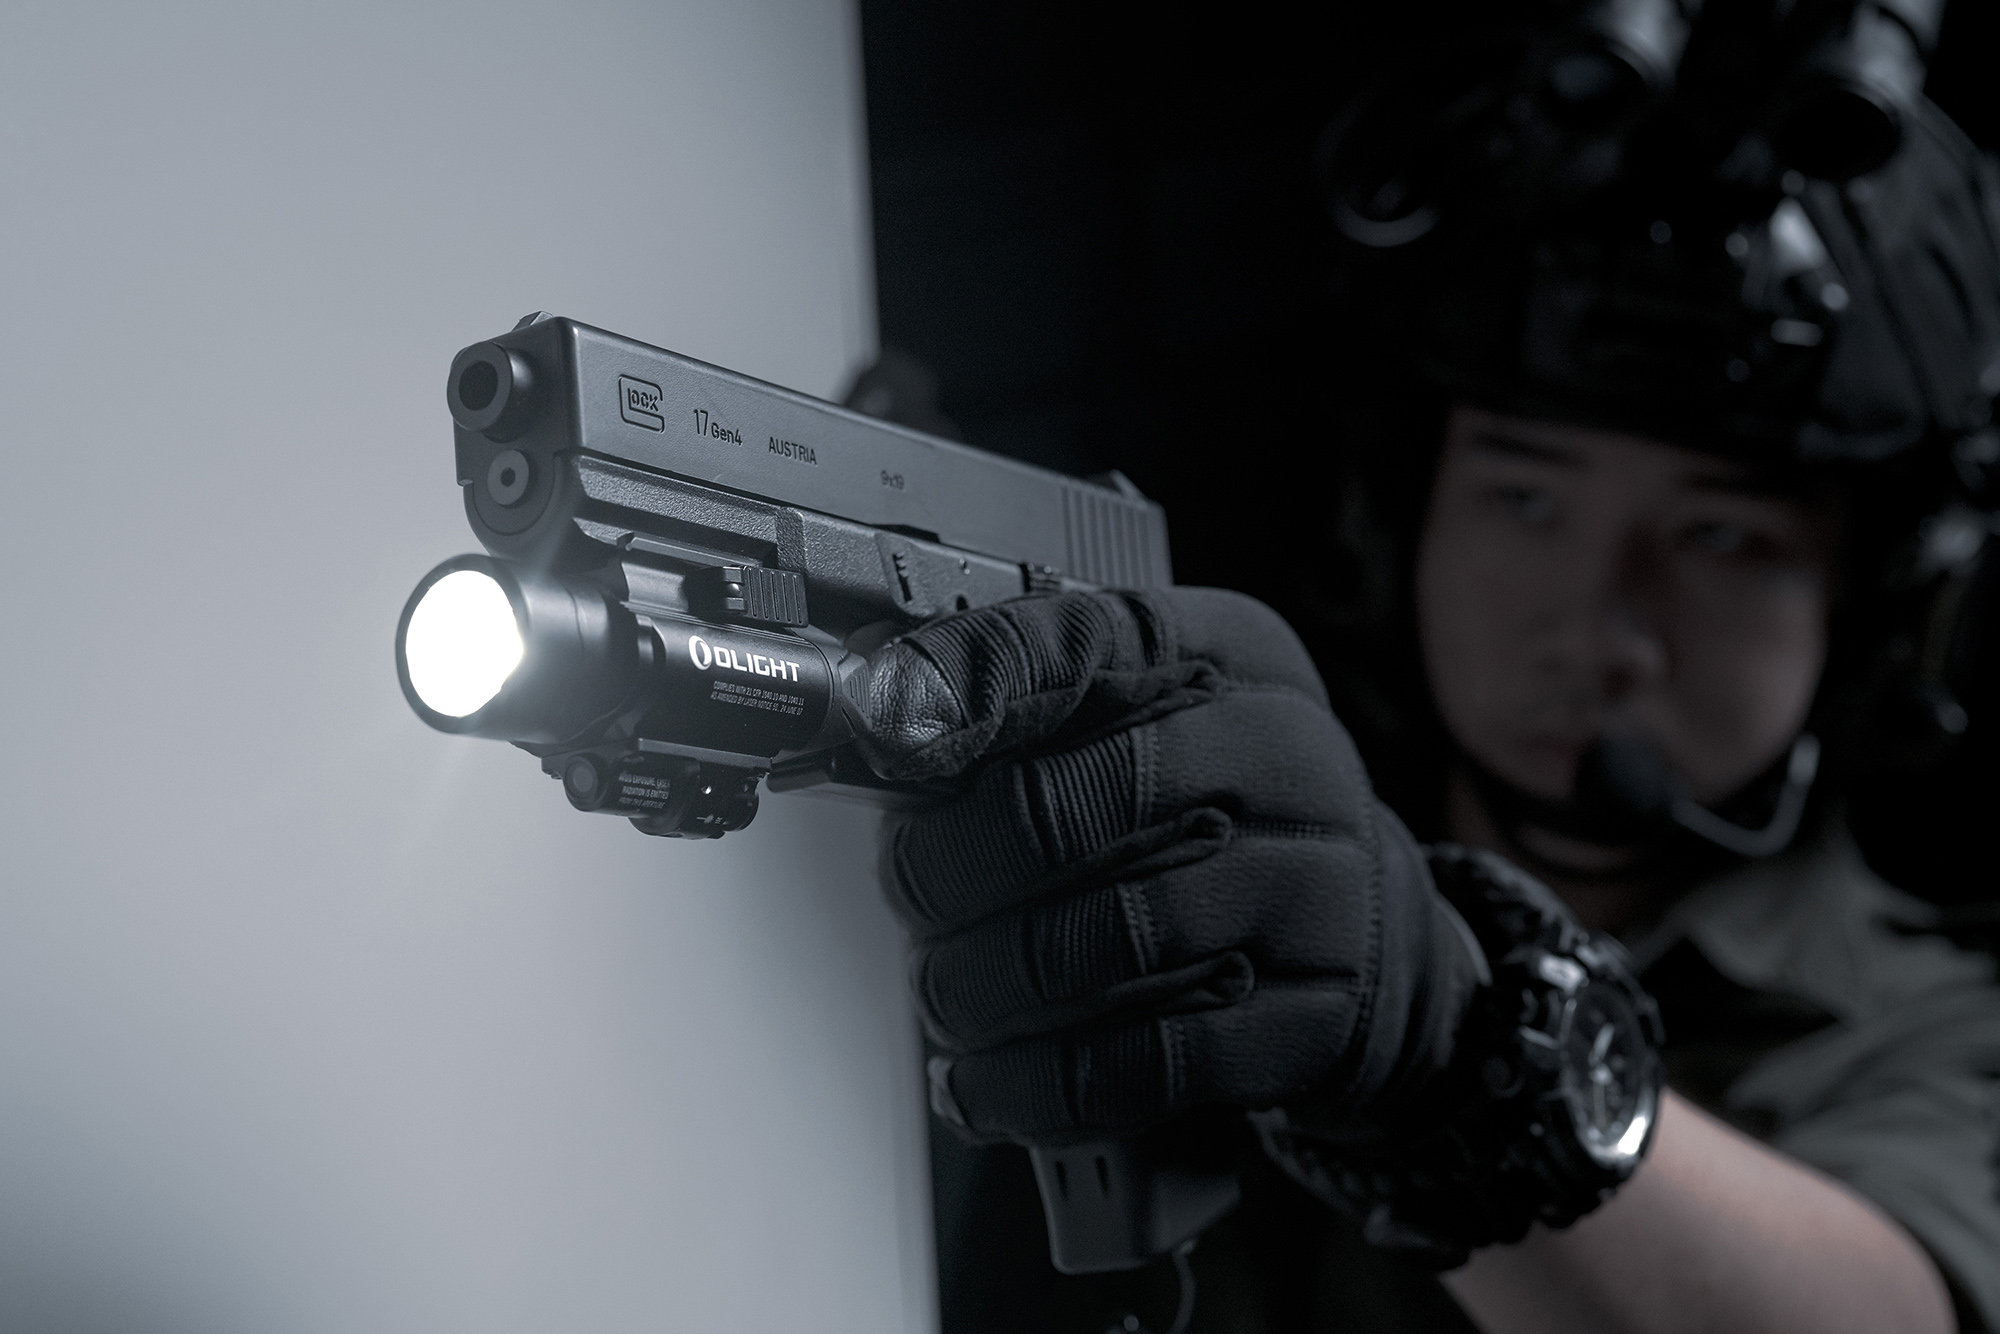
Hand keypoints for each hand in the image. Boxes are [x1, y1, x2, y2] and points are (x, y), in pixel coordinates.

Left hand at [860, 588, 1480, 1142]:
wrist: (1377, 942)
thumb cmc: (1231, 812)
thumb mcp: (1158, 713)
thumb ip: (1032, 700)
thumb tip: (883, 712)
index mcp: (1231, 654)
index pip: (1080, 640)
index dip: (965, 687)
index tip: (884, 728)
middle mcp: (1284, 755)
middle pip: (1060, 808)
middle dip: (944, 866)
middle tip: (910, 892)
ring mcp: (1310, 890)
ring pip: (1091, 943)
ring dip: (977, 984)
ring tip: (944, 995)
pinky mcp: (1310, 1018)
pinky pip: (1141, 1061)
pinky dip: (1036, 1083)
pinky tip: (985, 1080)